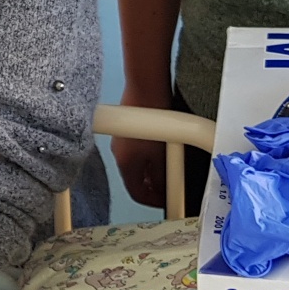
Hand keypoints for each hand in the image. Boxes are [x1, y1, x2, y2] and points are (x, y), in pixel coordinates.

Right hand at [112, 84, 171, 208]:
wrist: (145, 88)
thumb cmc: (152, 119)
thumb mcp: (161, 154)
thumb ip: (161, 176)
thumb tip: (164, 190)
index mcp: (125, 163)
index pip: (136, 193)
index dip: (153, 201)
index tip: (166, 201)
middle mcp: (119, 154)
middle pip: (135, 179)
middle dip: (153, 186)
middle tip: (170, 187)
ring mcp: (121, 142)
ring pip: (137, 165)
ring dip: (152, 170)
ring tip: (170, 168)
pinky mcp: (127, 130)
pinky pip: (137, 151)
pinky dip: (149, 156)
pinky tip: (163, 150)